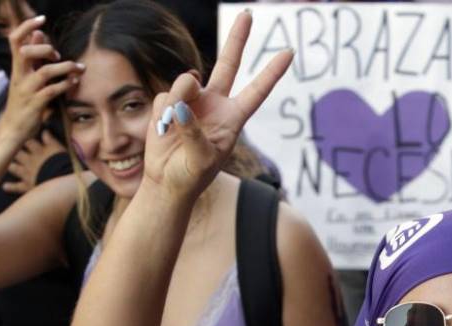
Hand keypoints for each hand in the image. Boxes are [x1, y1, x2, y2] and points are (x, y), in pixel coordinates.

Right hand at [0, 15, 83, 143]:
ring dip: (65, 68)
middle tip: (58, 55)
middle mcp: (20, 76)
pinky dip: (65, 85)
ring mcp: (27, 90)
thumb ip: (34, 57)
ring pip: (45, 72)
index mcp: (17, 67)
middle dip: (45, 48)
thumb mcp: (26, 76)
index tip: (42, 19)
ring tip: (79, 68)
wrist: (12, 129)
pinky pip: (52, 91)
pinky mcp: (35, 104)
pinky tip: (74, 82)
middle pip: (26, 52)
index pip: (15, 40)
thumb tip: (40, 34)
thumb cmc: (23, 101)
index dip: (26, 27)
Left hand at [4, 130, 65, 193]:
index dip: (24, 137)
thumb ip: (51, 140)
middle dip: (14, 151)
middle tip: (12, 149)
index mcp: (38, 151)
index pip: (27, 140)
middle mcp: (29, 161)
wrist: (60, 182)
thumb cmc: (63, 165)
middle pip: (17, 152)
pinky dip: (10, 186)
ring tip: (8, 165)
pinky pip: (16, 186)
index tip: (22, 136)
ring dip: (11, 166)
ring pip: (13, 167)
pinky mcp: (27, 186)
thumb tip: (45, 131)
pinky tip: (5, 186)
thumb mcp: (59, 149)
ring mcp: (27, 173)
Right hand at [141, 10, 292, 202]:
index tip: (289, 53)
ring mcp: (191, 101)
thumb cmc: (191, 176)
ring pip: (184, 84)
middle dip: (237, 39)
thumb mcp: (201, 160)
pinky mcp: (168, 103)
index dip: (271, 72)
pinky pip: (164, 99)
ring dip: (178, 103)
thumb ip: (194, 132)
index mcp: (233, 118)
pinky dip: (162, 116)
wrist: (166, 182)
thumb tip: (183, 104)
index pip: (256, 91)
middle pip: (228, 64)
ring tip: (175, 129)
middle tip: (249, 14)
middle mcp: (214, 104)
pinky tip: (164, 130)